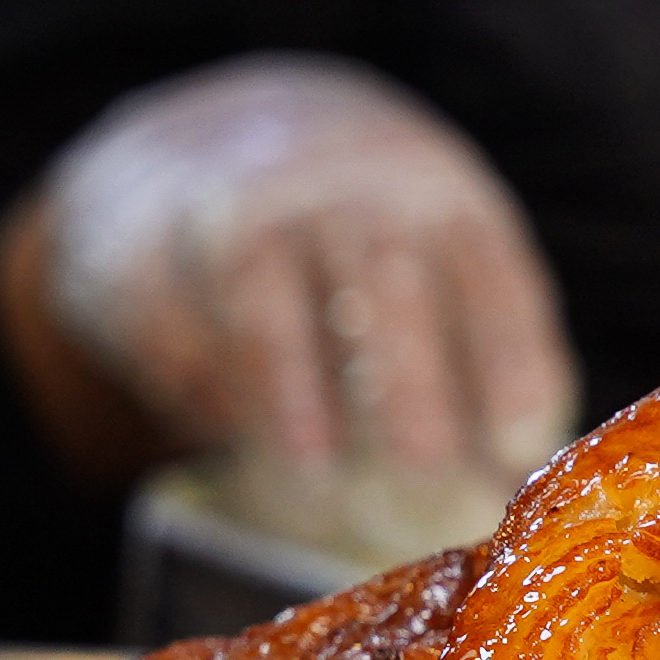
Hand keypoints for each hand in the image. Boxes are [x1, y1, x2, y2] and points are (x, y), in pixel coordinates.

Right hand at [0, 58, 576, 486]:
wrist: (195, 157)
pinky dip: (209, 399)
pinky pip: (179, 332)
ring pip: (263, 296)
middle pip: (385, 275)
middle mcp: (345, 190)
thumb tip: (491, 501)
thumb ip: (472, 371)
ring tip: (317, 484)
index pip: (494, 276)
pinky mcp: (147, 257)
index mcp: (443, 200)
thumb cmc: (350, 253)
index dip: (509, 368)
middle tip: (424, 486)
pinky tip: (231, 441)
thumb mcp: (433, 269)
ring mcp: (238, 213)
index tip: (513, 454)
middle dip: (409, 389)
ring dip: (293, 399)